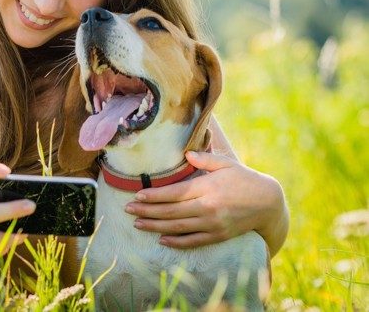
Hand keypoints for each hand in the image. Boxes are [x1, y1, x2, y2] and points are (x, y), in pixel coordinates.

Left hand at [124, 151, 285, 252]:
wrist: (269, 204)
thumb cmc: (244, 179)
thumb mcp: (226, 164)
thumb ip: (204, 159)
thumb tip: (185, 153)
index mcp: (207, 187)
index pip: (173, 193)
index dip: (153, 196)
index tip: (136, 196)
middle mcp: (207, 207)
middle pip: (170, 212)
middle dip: (146, 211)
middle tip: (127, 211)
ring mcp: (212, 224)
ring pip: (177, 227)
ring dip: (155, 227)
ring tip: (137, 224)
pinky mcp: (218, 236)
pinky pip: (193, 241)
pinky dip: (176, 242)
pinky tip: (161, 239)